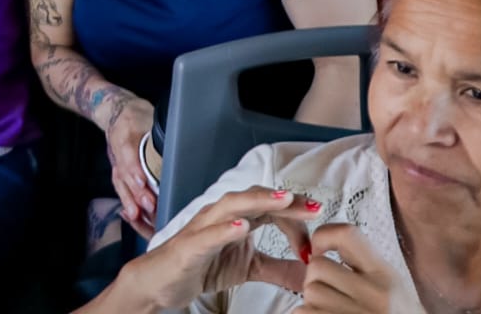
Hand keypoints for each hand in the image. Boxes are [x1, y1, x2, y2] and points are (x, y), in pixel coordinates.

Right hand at [103, 95, 156, 235]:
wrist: (116, 112)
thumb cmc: (137, 114)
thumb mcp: (148, 115)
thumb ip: (161, 130)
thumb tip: (182, 143)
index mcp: (127, 130)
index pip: (129, 151)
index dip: (134, 168)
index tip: (143, 181)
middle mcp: (119, 148)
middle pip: (125, 172)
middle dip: (136, 191)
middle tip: (148, 205)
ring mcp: (116, 161)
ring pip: (121, 183)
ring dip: (130, 200)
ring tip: (138, 216)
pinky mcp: (118, 171)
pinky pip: (120, 187)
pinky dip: (126, 201)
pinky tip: (133, 216)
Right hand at [116, 186, 319, 308]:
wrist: (161, 282)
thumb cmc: (202, 265)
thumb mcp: (249, 268)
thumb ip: (279, 268)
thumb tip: (311, 272)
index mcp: (238, 216)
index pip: (272, 207)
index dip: (296, 215)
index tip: (319, 225)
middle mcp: (222, 215)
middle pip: (257, 198)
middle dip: (286, 201)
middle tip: (313, 207)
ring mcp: (204, 227)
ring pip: (232, 206)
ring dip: (259, 201)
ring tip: (284, 201)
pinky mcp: (189, 246)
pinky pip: (208, 234)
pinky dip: (226, 229)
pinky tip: (243, 227)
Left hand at [301, 223, 421, 313]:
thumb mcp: (390, 287)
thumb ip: (360, 267)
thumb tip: (316, 252)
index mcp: (385, 275)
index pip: (346, 234)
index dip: (323, 236)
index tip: (319, 250)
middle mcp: (376, 293)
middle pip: (317, 266)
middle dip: (315, 280)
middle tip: (330, 296)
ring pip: (309, 292)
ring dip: (312, 303)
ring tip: (333, 312)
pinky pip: (303, 312)